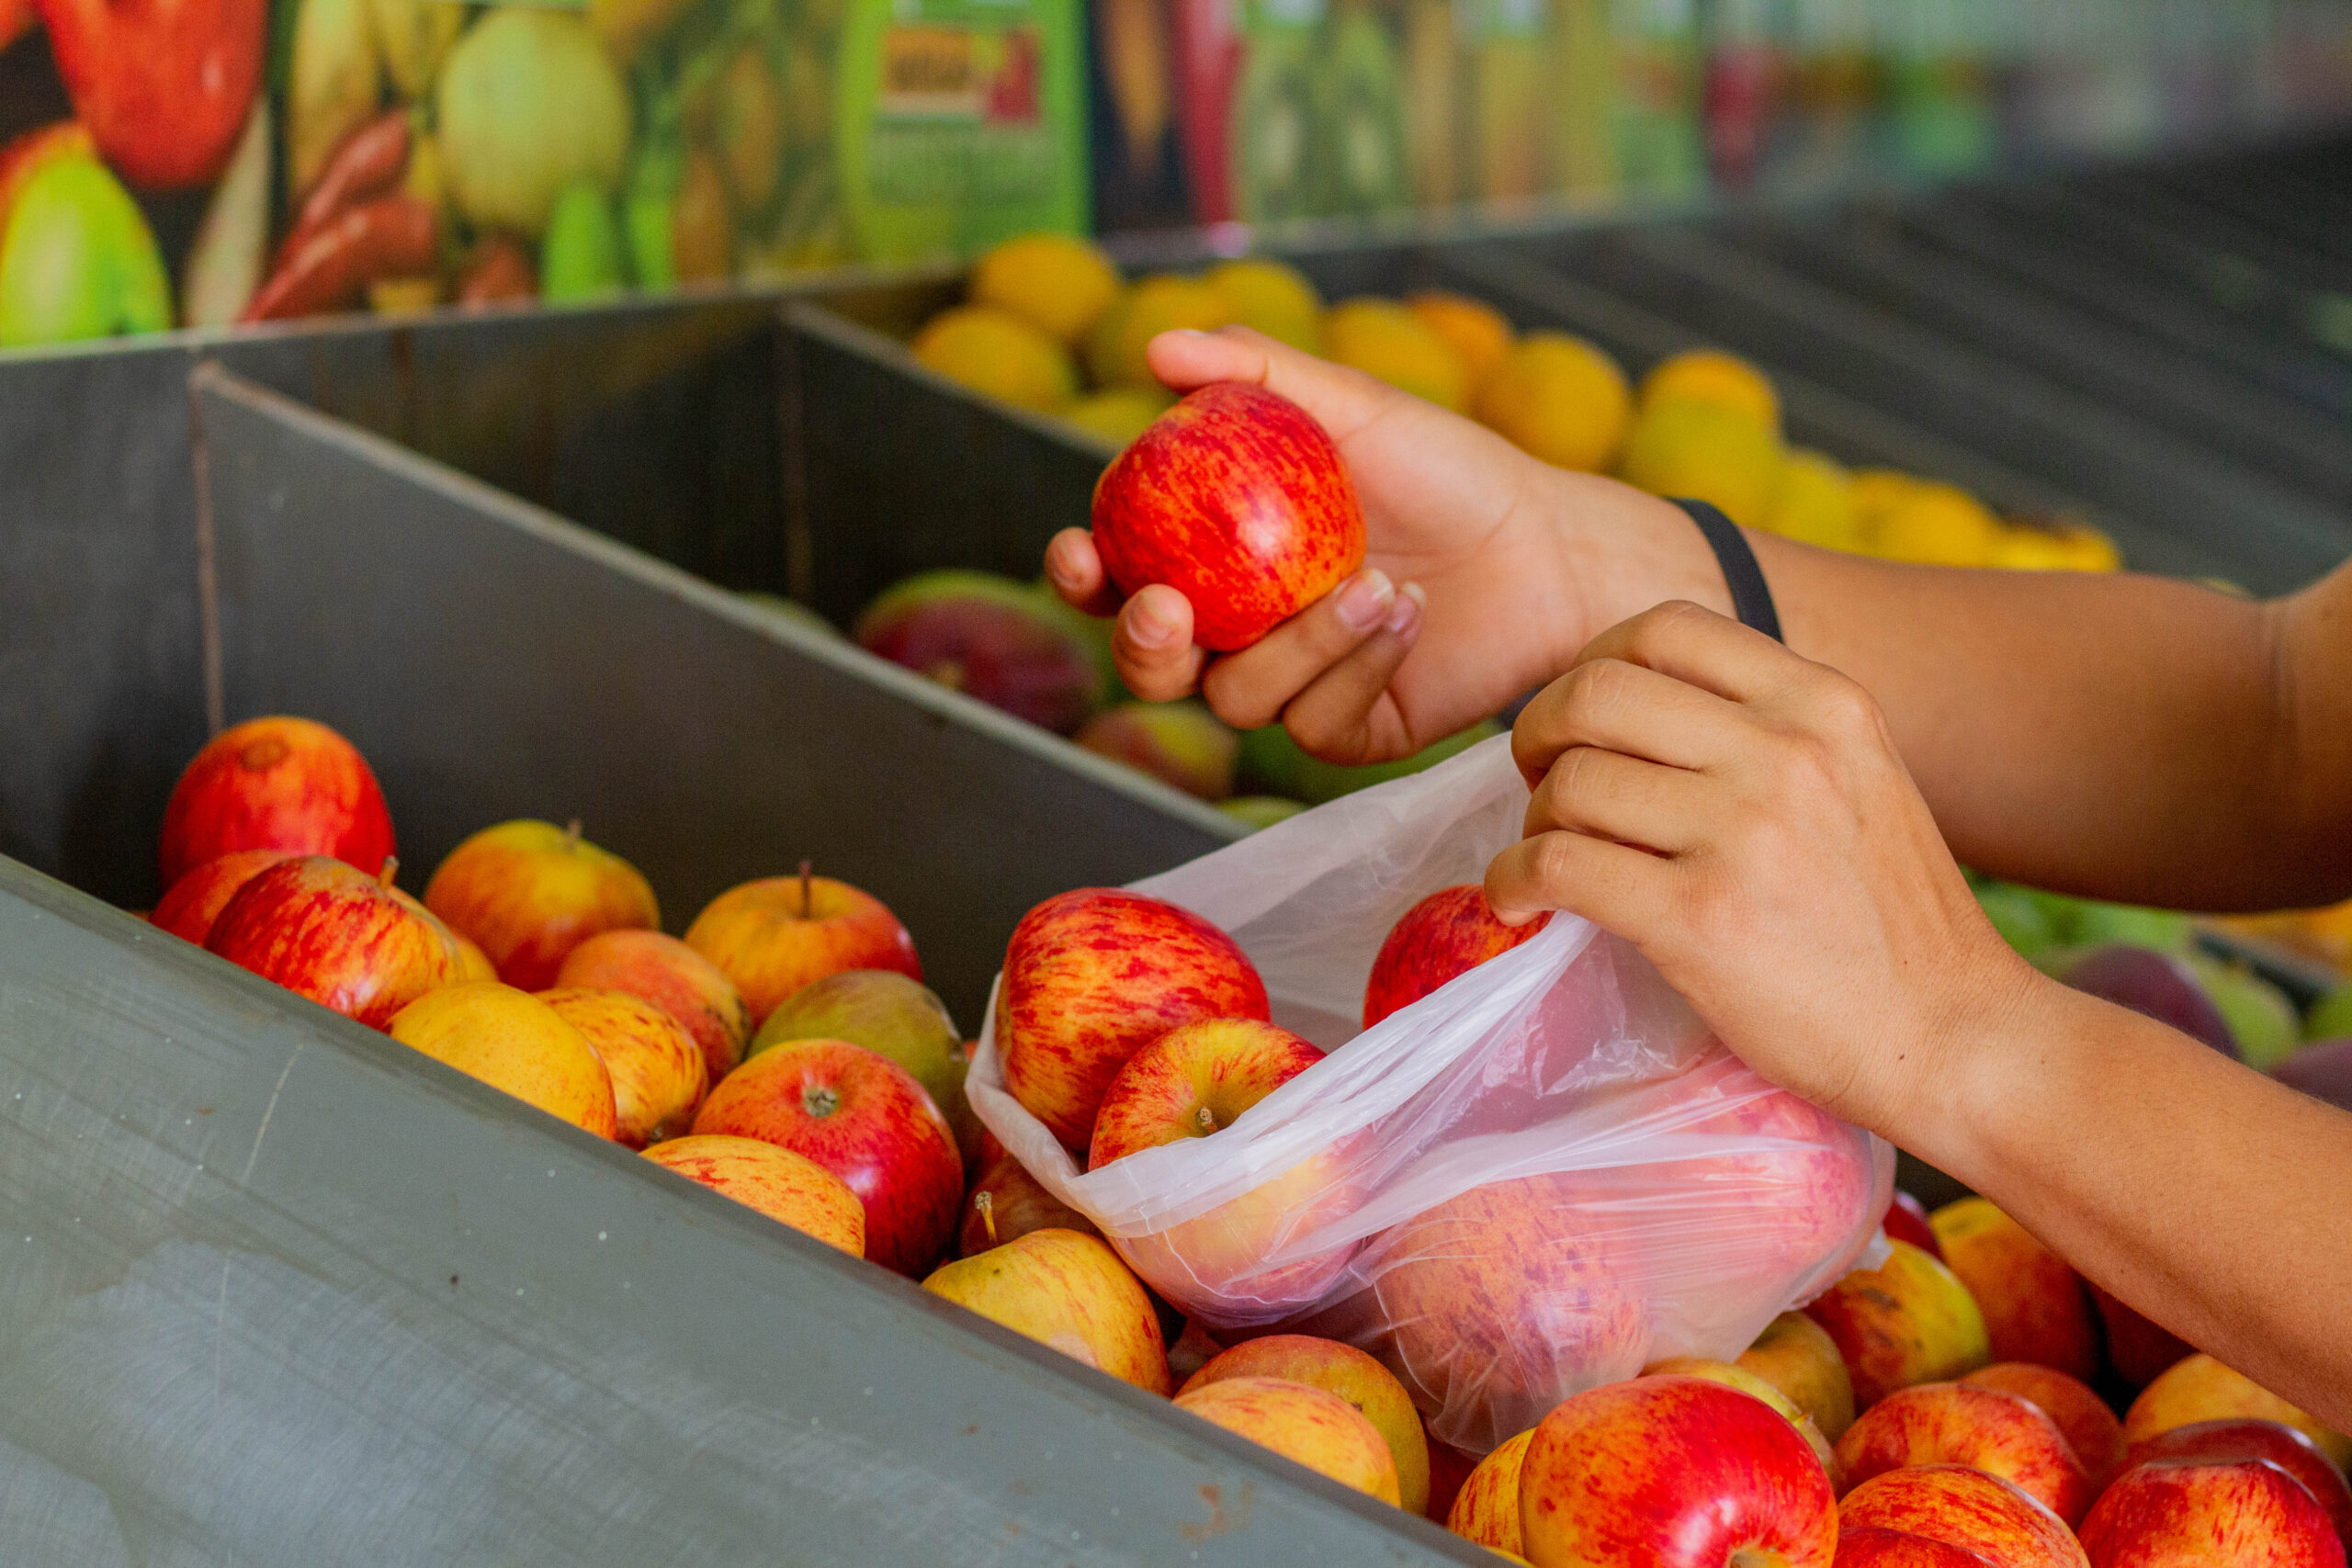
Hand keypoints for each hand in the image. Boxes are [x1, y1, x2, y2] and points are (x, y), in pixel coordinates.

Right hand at [1044, 327, 1721, 765]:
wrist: (1547, 547)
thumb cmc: (1447, 469)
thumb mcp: (1352, 407)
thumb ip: (1255, 374)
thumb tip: (1158, 346)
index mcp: (1217, 558)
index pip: (1120, 576)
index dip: (1082, 574)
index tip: (1077, 549)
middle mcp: (1241, 629)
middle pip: (1150, 663)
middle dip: (1141, 645)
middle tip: (1169, 609)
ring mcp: (1291, 687)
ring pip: (1237, 697)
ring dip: (1298, 642)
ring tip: (1378, 582)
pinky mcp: (1348, 732)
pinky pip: (1314, 723)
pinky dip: (1357, 666)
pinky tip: (1408, 619)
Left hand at [1484, 601, 2042, 1136]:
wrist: (1954, 1037)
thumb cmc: (1894, 920)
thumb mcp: (1858, 777)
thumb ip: (1769, 729)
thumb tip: (1634, 708)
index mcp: (1825, 702)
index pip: (1665, 627)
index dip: (1594, 664)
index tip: (1580, 721)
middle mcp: (1786, 750)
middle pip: (1596, 692)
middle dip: (1539, 732)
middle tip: (1539, 783)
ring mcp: (1742, 833)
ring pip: (1571, 781)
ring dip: (1534, 819)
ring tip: (1550, 855)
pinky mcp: (1699, 918)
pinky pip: (1557, 865)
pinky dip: (1514, 880)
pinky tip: (1520, 901)